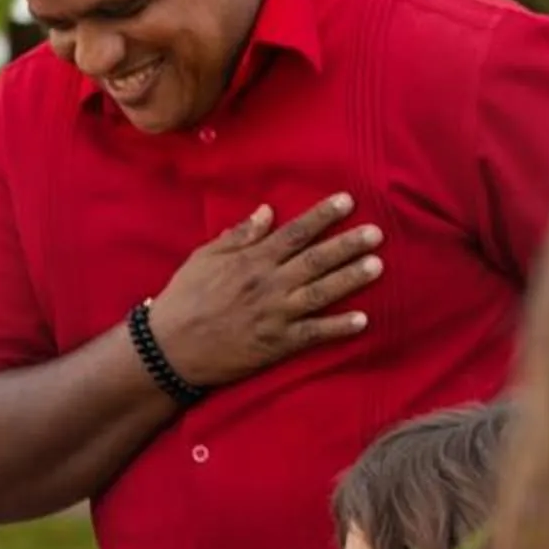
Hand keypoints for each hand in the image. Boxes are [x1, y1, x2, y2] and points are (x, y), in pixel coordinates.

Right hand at [145, 194, 384, 389]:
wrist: (170, 347)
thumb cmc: (184, 298)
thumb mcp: (203, 258)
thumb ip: (238, 235)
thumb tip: (267, 211)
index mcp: (250, 261)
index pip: (294, 233)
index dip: (322, 216)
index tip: (347, 201)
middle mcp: (267, 284)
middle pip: (315, 260)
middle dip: (347, 244)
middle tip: (377, 232)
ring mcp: (274, 314)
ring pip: (320, 293)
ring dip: (351, 279)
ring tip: (378, 266)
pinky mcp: (277, 343)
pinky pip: (313, 333)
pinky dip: (338, 327)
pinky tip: (363, 319)